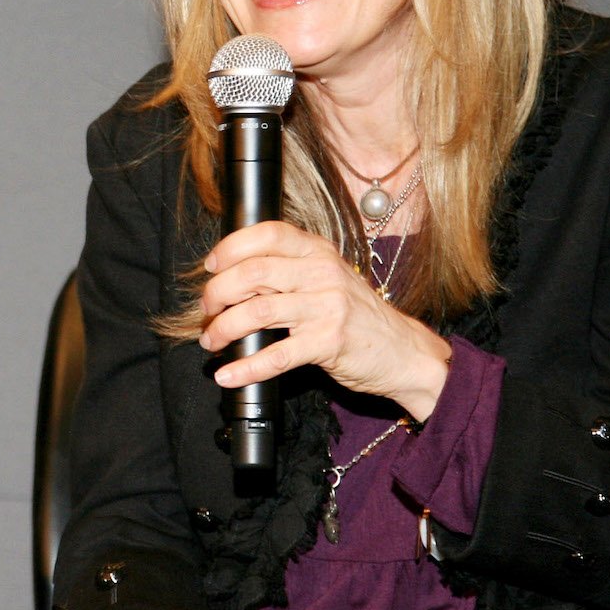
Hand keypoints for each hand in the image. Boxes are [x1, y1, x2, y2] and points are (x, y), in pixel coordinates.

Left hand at [197, 220, 450, 420]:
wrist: (403, 350)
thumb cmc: (357, 315)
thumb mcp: (328, 278)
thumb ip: (290, 269)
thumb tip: (233, 274)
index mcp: (318, 252)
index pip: (268, 234)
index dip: (230, 248)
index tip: (210, 266)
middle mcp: (322, 273)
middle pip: (252, 273)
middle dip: (217, 294)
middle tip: (206, 310)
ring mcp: (326, 307)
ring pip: (256, 313)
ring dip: (223, 330)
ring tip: (212, 341)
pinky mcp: (328, 343)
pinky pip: (275, 356)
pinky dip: (245, 368)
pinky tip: (228, 375)